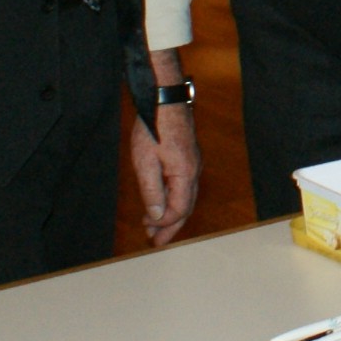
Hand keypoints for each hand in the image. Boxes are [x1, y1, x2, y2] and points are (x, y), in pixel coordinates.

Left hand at [128, 63, 200, 246]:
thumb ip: (152, 191)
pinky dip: (174, 199)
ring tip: (154, 225)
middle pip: (187, 207)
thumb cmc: (154, 128)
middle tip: (156, 241)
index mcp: (185, 175)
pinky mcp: (188, 157)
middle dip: (171, 225)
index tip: (149, 232)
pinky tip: (161, 200)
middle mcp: (194, 171)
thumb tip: (157, 216)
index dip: (165, 224)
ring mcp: (193, 163)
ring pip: (186, 197)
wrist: (165, 100)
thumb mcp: (145, 163)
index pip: (179, 210)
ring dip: (171, 213)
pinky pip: (185, 186)